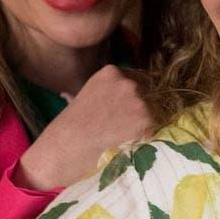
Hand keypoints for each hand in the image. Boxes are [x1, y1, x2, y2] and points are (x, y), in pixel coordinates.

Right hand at [16, 66, 152, 190]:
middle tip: (122, 124)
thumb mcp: (86, 94)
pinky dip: (143, 138)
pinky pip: (152, 130)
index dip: (133, 95)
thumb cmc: (70, 124)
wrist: (67, 145)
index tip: (125, 108)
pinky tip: (125, 142)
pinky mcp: (146, 122)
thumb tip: (121, 94)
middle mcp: (128, 83)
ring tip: (121, 135)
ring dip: (142, 124)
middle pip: (147, 94)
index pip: (136, 79)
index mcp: (112, 72)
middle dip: (139, 108)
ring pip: (152, 112)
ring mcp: (139, 101)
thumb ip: (107, 91)